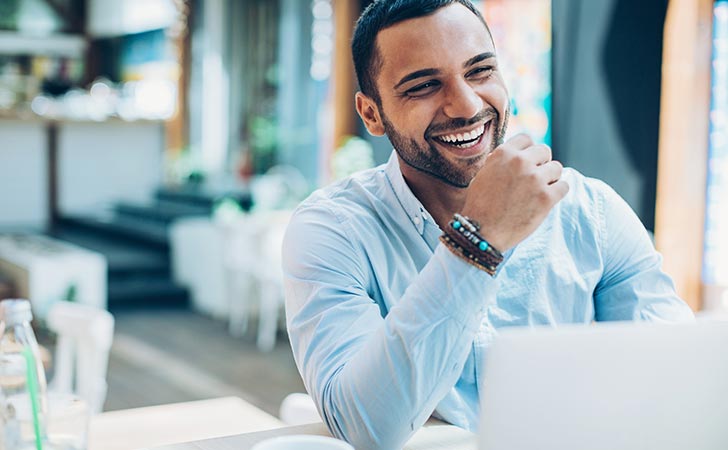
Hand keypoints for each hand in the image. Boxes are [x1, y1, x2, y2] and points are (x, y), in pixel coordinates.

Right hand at [460, 134, 568, 251]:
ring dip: (550, 178)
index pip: (526, 139)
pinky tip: (546, 200)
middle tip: (534, 179)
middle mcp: (520, 162)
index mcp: (503, 154)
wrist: (482, 233)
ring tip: (539, 191)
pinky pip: (564, 186)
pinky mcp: (546, 198)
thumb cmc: (480, 206)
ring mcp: (535, 179)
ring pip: (557, 168)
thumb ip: (501, 162)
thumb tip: (516, 154)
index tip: (527, 162)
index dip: (528, 151)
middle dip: (541, 163)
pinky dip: (557, 193)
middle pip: (545, 151)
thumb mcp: (483, 175)